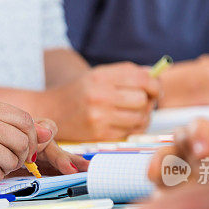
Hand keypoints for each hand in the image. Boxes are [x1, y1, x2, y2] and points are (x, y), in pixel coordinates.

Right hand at [43, 63, 158, 140]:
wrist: (51, 111)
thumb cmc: (80, 92)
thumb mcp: (99, 75)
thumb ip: (127, 73)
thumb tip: (157, 75)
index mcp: (101, 76)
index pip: (142, 79)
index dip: (155, 85)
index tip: (156, 89)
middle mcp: (99, 96)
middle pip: (143, 100)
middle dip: (148, 102)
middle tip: (144, 102)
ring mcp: (99, 117)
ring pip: (139, 118)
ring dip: (143, 116)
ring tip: (134, 113)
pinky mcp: (99, 135)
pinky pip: (129, 132)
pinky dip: (132, 128)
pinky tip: (124, 123)